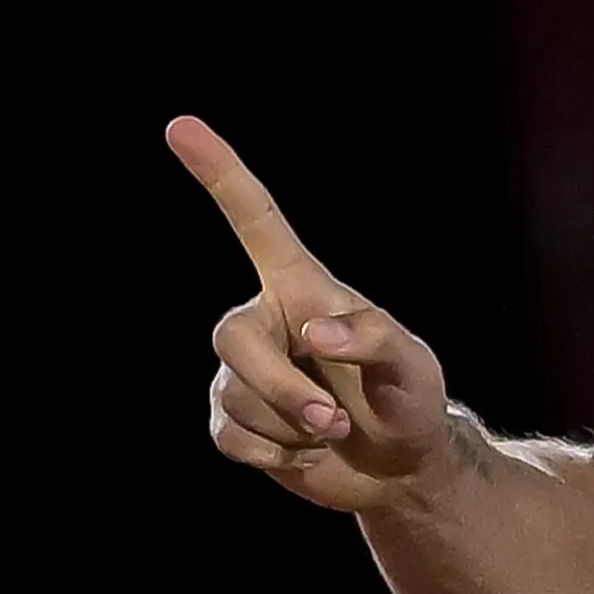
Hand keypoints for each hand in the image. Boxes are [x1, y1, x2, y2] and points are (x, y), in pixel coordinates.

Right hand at [173, 117, 453, 512]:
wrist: (400, 467)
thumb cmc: (411, 400)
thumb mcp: (414, 366)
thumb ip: (375, 338)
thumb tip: (313, 334)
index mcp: (303, 288)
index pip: (256, 223)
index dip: (221, 175)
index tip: (180, 126)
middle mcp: (264, 320)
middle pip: (232, 339)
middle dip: (284, 390)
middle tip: (336, 418)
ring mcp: (242, 370)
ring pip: (235, 396)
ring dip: (292, 428)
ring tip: (333, 430)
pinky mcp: (231, 418)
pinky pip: (230, 437)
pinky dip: (275, 455)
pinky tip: (304, 452)